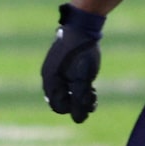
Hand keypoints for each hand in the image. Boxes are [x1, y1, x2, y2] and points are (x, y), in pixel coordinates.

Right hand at [41, 4, 104, 121]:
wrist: (82, 27)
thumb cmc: (81, 53)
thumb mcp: (83, 78)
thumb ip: (80, 99)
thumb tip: (78, 118)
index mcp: (50, 80)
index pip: (58, 106)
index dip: (73, 109)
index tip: (86, 102)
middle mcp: (51, 77)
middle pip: (62, 101)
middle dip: (78, 103)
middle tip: (92, 96)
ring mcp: (57, 71)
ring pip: (67, 93)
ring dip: (81, 97)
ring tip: (93, 93)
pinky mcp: (65, 66)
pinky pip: (69, 83)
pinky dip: (80, 87)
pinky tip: (91, 85)